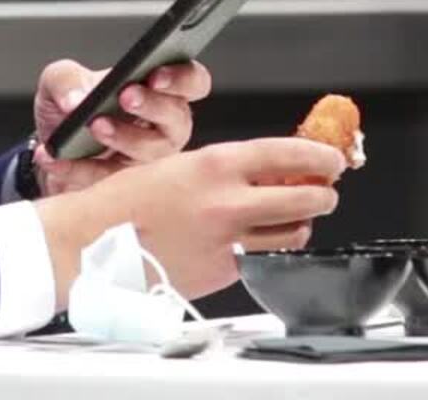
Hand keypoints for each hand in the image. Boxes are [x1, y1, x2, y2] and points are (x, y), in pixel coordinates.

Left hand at [30, 58, 211, 194]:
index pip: (192, 81)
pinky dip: (79, 168)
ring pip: (151, 153)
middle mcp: (164, 127)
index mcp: (159, 91)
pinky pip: (110, 180)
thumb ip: (66, 79)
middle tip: (125, 97)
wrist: (49, 150)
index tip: (156, 75)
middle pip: (179, 118)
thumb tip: (77, 99)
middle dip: (154, 106)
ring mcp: (149, 161)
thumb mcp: (60, 82)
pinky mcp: (127, 190)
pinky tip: (55, 156)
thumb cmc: (70, 108)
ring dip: (123, 137)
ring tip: (93, 125)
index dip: (182, 78)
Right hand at [36, 137, 346, 301]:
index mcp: (217, 165)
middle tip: (324, 192)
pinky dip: (263, 251)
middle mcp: (228, 202)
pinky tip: (250, 243)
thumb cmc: (125, 202)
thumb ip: (225, 169)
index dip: (321, 156)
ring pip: (292, 235)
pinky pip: (260, 260)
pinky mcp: (222, 272)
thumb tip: (266, 169)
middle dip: (324, 194)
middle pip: (306, 198)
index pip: (290, 154)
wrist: (94, 244)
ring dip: (300, 225)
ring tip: (291, 219)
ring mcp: (228, 241)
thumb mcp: (179, 165)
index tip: (333, 160)